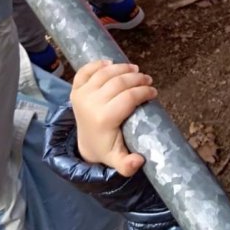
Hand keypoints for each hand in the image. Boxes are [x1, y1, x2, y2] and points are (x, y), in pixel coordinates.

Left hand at [70, 60, 156, 175]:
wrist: (85, 144)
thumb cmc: (106, 149)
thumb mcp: (117, 160)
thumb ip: (126, 165)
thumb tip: (139, 161)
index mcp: (103, 119)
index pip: (128, 98)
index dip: (144, 91)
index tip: (154, 92)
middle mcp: (90, 104)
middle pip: (118, 82)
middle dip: (137, 78)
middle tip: (148, 80)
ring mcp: (81, 95)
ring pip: (105, 73)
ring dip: (122, 68)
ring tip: (136, 70)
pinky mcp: (75, 90)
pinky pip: (85, 71)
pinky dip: (98, 64)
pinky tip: (111, 63)